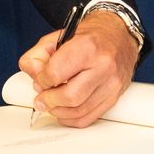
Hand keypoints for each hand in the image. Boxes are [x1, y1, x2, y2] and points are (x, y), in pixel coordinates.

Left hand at [18, 10, 139, 126]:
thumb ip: (38, 55)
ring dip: (59, 111)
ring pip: (80, 110)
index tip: (39, 81)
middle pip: (69, 96)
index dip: (41, 81)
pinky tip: (64, 112)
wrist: (119, 35)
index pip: (56, 73)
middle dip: (49, 101)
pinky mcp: (116, 96)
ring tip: (51, 104)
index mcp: (86, 46)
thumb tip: (33, 76)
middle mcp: (103, 66)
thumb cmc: (90, 35)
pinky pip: (91, 117)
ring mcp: (112, 83)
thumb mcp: (58, 36)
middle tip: (41, 99)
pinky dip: (72, 119)